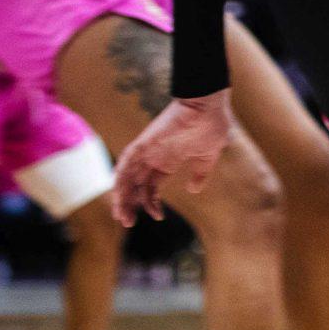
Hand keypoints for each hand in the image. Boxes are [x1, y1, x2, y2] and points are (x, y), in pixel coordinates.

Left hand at [111, 92, 232, 224]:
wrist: (209, 106)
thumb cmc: (211, 126)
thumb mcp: (207, 156)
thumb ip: (200, 173)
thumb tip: (193, 190)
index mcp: (167, 162)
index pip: (150, 187)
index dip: (151, 203)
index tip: (158, 217)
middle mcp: (153, 159)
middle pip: (134, 186)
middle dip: (130, 204)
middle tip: (128, 222)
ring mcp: (147, 151)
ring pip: (126, 177)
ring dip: (121, 196)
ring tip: (121, 214)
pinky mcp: (144, 142)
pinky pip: (125, 161)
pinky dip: (119, 176)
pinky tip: (117, 191)